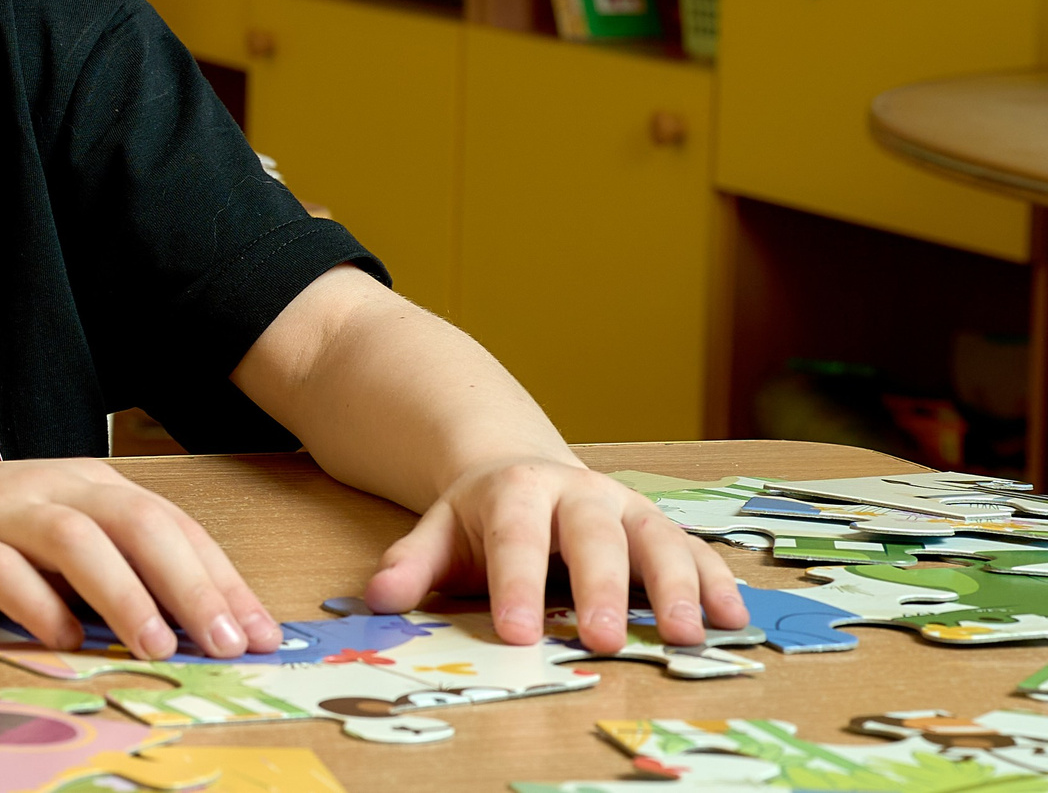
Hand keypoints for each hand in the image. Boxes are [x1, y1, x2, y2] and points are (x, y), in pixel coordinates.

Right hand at [0, 458, 283, 660]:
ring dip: (123, 592)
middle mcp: (52, 487)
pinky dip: (38, 604)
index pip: (171, 524)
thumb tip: (197, 624)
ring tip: (157, 645)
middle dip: (190, 583)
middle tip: (228, 641)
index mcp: (89, 484)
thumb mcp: (58, 541)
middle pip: (135, 522)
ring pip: (75, 539)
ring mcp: (1, 511)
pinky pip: (2, 569)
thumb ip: (116, 569)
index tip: (261, 632)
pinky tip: (63, 640)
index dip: (221, 577)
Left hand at [361, 456, 746, 652]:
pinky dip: (716, 582)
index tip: (515, 634)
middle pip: (593, 538)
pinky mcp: (661, 528)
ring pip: (657, 539)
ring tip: (689, 635)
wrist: (521, 470)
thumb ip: (412, 564)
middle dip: (600, 588)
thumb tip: (378, 599)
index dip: (515, 586)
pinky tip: (733, 619)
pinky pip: (696, 550)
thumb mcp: (439, 532)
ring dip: (676, 587)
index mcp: (515, 493)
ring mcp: (626, 508)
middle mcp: (578, 494)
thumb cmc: (482, 518)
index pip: (516, 540)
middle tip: (604, 641)